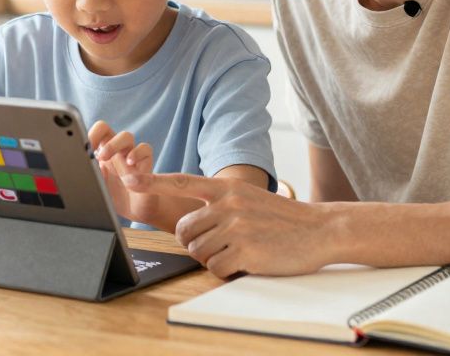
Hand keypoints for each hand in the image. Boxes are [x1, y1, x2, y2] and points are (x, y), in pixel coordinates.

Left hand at [87, 121, 160, 225]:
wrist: (136, 213)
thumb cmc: (114, 199)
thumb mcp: (98, 190)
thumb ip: (94, 177)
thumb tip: (91, 167)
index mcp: (100, 155)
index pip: (93, 135)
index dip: (87, 136)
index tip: (81, 147)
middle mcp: (114, 152)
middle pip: (105, 129)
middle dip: (97, 135)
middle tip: (92, 152)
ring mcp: (130, 156)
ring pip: (126, 136)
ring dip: (114, 144)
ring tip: (104, 158)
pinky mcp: (145, 164)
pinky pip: (145, 149)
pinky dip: (137, 153)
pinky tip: (130, 163)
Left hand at [122, 172, 331, 277]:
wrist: (320, 229)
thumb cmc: (281, 219)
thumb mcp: (249, 199)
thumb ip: (220, 204)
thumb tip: (190, 224)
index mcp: (227, 188)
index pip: (182, 181)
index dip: (153, 181)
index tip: (129, 177)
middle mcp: (228, 204)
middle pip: (184, 229)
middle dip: (195, 242)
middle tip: (219, 244)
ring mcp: (236, 227)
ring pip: (197, 251)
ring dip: (212, 258)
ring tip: (237, 251)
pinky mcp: (245, 250)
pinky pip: (214, 268)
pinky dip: (225, 271)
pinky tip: (246, 262)